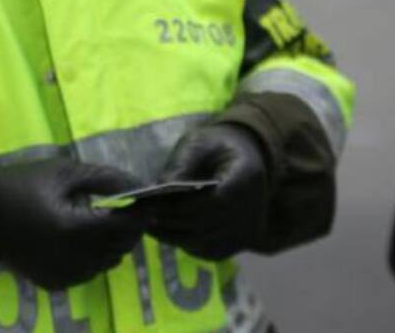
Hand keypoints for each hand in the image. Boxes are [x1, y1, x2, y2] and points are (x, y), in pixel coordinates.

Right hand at [0, 158, 144, 289]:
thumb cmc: (22, 185)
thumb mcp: (63, 172)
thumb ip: (105, 178)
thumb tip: (139, 184)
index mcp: (73, 228)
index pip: (125, 226)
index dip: (141, 214)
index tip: (148, 201)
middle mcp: (72, 259)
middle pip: (121, 247)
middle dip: (131, 228)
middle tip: (129, 209)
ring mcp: (64, 275)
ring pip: (109, 262)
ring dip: (114, 243)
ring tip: (104, 220)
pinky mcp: (56, 283)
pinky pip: (90, 272)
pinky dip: (96, 256)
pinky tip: (83, 237)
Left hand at [148, 122, 269, 261]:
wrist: (244, 157)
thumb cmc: (217, 146)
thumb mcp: (198, 143)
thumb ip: (181, 164)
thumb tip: (158, 190)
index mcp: (248, 177)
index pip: (217, 201)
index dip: (185, 207)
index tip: (154, 205)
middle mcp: (254, 209)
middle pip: (209, 225)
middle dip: (172, 222)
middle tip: (141, 217)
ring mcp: (249, 230)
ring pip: (207, 242)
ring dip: (175, 237)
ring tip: (147, 225)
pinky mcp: (241, 243)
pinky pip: (211, 251)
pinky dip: (186, 244)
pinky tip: (165, 234)